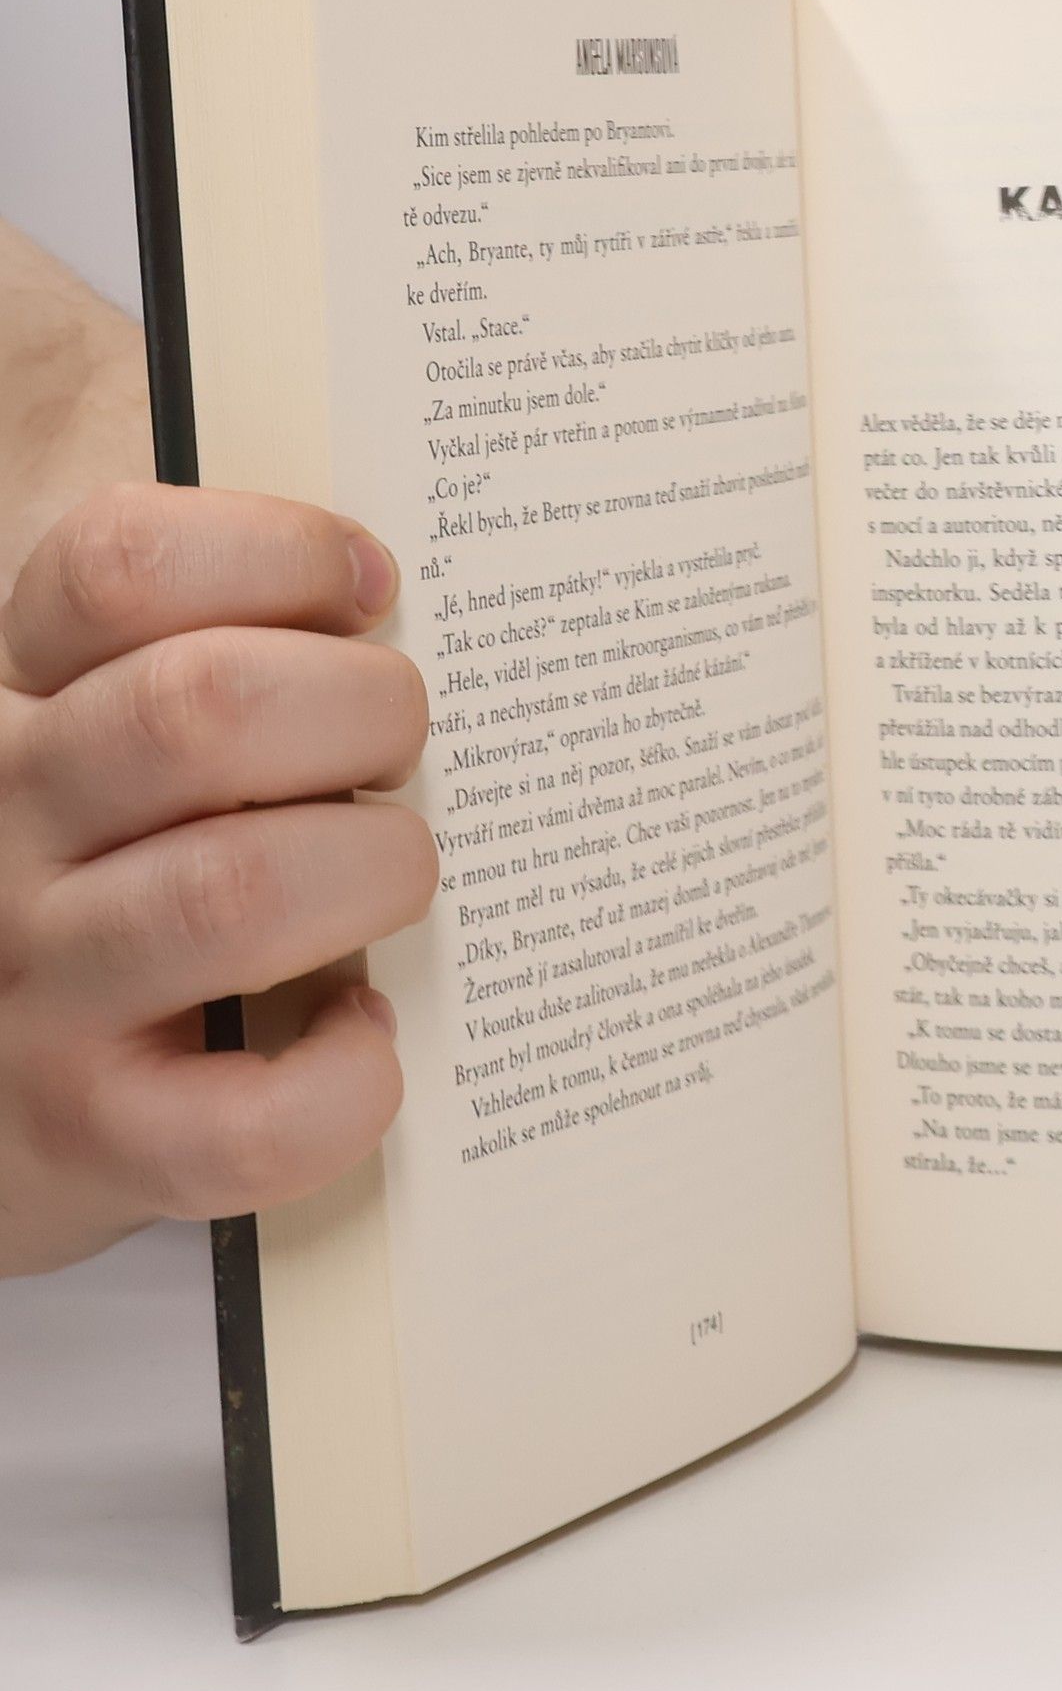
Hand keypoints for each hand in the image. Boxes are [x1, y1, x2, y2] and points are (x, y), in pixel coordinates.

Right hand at [0, 484, 434, 1274]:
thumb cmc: (103, 884)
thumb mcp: (115, 748)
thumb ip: (220, 663)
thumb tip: (388, 602)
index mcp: (19, 704)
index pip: (119, 566)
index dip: (276, 550)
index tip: (366, 586)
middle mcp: (4, 830)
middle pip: (202, 710)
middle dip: (364, 710)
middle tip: (392, 750)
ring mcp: (40, 991)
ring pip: (237, 893)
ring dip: (371, 871)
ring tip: (387, 876)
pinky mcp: (93, 1140)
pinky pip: (249, 1121)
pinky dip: (345, 1077)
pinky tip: (358, 1029)